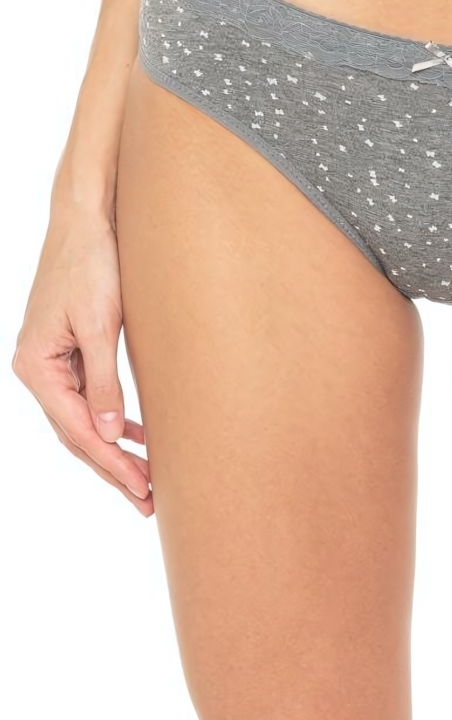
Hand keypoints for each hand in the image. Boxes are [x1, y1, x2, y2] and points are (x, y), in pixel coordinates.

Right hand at [12, 209, 153, 515]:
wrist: (86, 219)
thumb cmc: (92, 265)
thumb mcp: (101, 326)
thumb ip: (104, 382)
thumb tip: (110, 435)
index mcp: (36, 366)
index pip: (78, 430)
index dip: (112, 464)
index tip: (143, 489)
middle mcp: (37, 368)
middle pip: (77, 434)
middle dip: (113, 468)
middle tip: (148, 500)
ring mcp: (50, 360)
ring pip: (82, 420)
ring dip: (113, 450)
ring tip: (145, 480)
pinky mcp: (68, 350)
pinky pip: (87, 398)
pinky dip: (111, 420)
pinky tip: (136, 435)